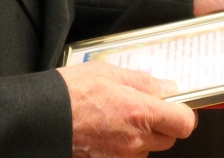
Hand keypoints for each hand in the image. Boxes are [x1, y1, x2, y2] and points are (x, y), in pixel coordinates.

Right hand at [59, 61, 196, 156]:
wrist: (39, 119)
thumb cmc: (69, 92)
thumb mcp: (107, 73)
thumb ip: (142, 82)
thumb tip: (166, 87)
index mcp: (139, 113)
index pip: (184, 123)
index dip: (183, 113)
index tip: (175, 105)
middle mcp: (134, 141)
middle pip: (169, 139)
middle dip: (162, 124)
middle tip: (144, 108)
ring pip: (147, 150)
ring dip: (141, 137)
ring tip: (118, 119)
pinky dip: (123, 147)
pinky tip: (106, 132)